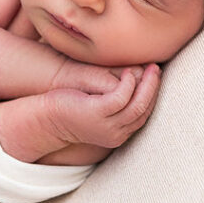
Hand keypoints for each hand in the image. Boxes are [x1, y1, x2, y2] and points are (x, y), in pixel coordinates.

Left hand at [44, 64, 160, 148]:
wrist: (46, 119)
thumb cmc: (72, 111)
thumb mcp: (99, 112)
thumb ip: (116, 106)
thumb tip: (135, 85)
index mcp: (118, 135)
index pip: (144, 115)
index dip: (152, 96)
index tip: (156, 79)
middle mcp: (116, 135)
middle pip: (144, 110)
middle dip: (153, 88)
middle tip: (156, 69)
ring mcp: (107, 126)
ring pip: (137, 105)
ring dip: (146, 84)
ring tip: (149, 67)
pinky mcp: (96, 113)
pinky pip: (121, 97)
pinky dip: (128, 84)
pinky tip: (126, 72)